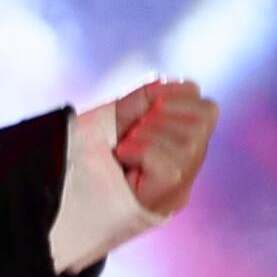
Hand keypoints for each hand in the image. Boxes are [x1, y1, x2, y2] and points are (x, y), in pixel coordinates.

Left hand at [105, 78, 219, 218]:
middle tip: (132, 133)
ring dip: (146, 135)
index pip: (207, 109)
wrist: (70, 177)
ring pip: (188, 141)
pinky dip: (140, 151)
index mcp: (187, 140)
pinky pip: (168, 160)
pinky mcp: (170, 191)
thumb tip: (179, 85)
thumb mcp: (126, 114)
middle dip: (159, 117)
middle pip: (202, 122)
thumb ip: (151, 97)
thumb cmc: (98, 148)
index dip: (173, 100)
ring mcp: (184, 181)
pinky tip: (125, 158)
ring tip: (127, 147)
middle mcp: (192, 163)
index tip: (144, 113)